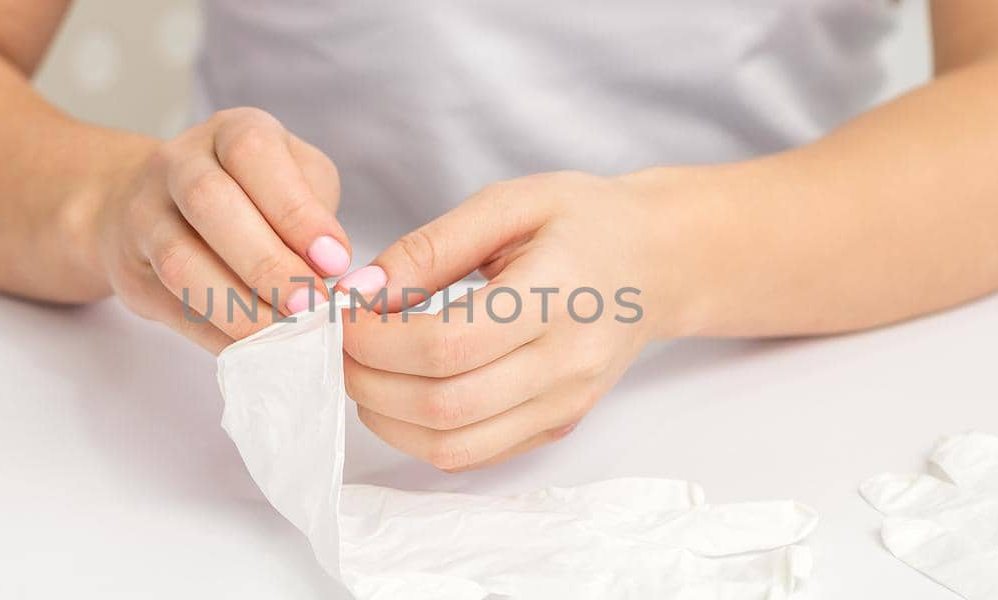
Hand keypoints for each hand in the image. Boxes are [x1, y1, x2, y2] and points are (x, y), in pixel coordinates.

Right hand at [91, 107, 350, 351]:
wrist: (154, 204)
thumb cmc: (251, 193)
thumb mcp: (294, 179)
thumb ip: (314, 211)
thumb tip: (331, 272)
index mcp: (231, 131)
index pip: (254, 156)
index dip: (296, 210)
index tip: (335, 261)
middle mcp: (179, 162)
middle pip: (211, 204)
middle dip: (267, 263)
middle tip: (311, 307)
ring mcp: (144, 213)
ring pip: (180, 260)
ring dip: (237, 306)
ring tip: (286, 336)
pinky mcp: (131, 269)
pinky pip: (171, 305)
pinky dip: (217, 332)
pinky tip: (257, 350)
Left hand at [336, 171, 677, 470]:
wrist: (656, 262)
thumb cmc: (584, 222)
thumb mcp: (509, 203)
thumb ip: (430, 247)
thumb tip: (363, 292)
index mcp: (557, 295)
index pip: (446, 345)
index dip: (376, 340)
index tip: (344, 315)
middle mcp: (567, 363)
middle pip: (443, 404)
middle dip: (368, 381)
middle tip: (340, 348)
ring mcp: (565, 405)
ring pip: (453, 445)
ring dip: (387, 418)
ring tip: (365, 373)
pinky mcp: (557, 427)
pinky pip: (474, 455)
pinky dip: (420, 435)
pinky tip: (402, 395)